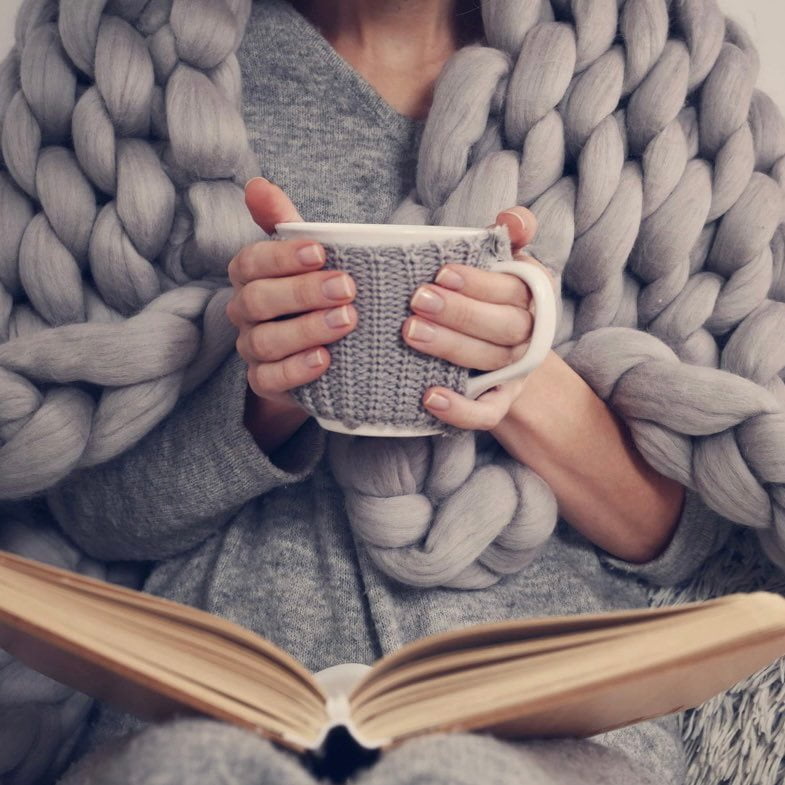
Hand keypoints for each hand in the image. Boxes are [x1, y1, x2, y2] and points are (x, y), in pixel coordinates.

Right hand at [226, 178, 357, 444]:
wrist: (321, 353)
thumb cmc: (313, 294)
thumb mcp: (306, 257)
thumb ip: (283, 222)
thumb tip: (256, 183)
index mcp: (250, 276)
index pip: (251, 261)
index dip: (283, 256)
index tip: (321, 252)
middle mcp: (245, 312)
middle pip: (258, 301)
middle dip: (303, 292)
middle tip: (348, 288)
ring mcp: (252, 349)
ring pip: (265, 341)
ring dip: (306, 330)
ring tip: (347, 320)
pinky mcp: (265, 382)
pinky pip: (270, 379)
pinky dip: (297, 370)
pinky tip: (326, 360)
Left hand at [403, 206, 558, 430]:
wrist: (503, 359)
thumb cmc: (491, 298)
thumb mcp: (502, 264)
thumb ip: (509, 236)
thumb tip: (512, 219)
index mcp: (534, 296)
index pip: (514, 290)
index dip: (479, 282)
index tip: (442, 272)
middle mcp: (531, 335)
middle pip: (505, 326)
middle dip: (460, 312)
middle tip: (417, 300)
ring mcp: (516, 373)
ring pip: (492, 362)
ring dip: (451, 347)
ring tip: (411, 332)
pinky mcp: (499, 403)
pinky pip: (487, 413)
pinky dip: (460, 409)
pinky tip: (429, 397)